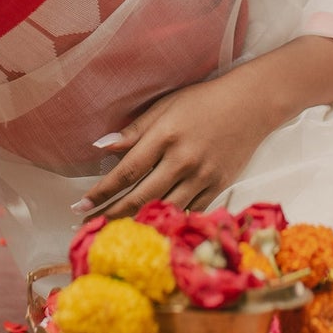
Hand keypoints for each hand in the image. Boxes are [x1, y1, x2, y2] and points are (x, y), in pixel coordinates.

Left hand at [84, 73, 279, 219]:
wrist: (251, 103)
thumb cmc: (204, 101)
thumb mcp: (166, 105)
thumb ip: (135, 130)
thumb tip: (101, 147)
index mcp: (166, 135)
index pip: (126, 171)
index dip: (101, 192)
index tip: (81, 205)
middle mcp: (183, 159)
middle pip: (140, 197)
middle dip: (111, 214)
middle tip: (88, 226)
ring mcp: (202, 176)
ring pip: (164, 209)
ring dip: (136, 223)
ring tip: (113, 231)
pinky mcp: (218, 186)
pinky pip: (189, 211)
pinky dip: (169, 220)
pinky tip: (152, 228)